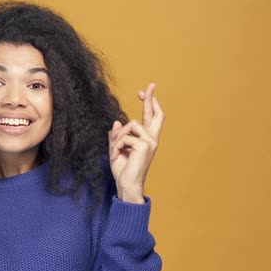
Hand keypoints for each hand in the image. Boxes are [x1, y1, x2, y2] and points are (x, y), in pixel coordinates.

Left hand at [107, 83, 164, 203]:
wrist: (126, 184)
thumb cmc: (123, 169)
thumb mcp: (116, 149)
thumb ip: (117, 136)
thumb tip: (117, 121)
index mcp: (146, 139)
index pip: (151, 118)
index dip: (150, 103)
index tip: (145, 90)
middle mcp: (152, 139)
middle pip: (155, 114)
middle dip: (151, 98)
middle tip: (150, 85)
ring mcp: (150, 142)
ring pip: (130, 124)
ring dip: (119, 137)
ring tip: (116, 151)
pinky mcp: (144, 145)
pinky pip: (125, 136)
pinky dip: (117, 145)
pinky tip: (118, 155)